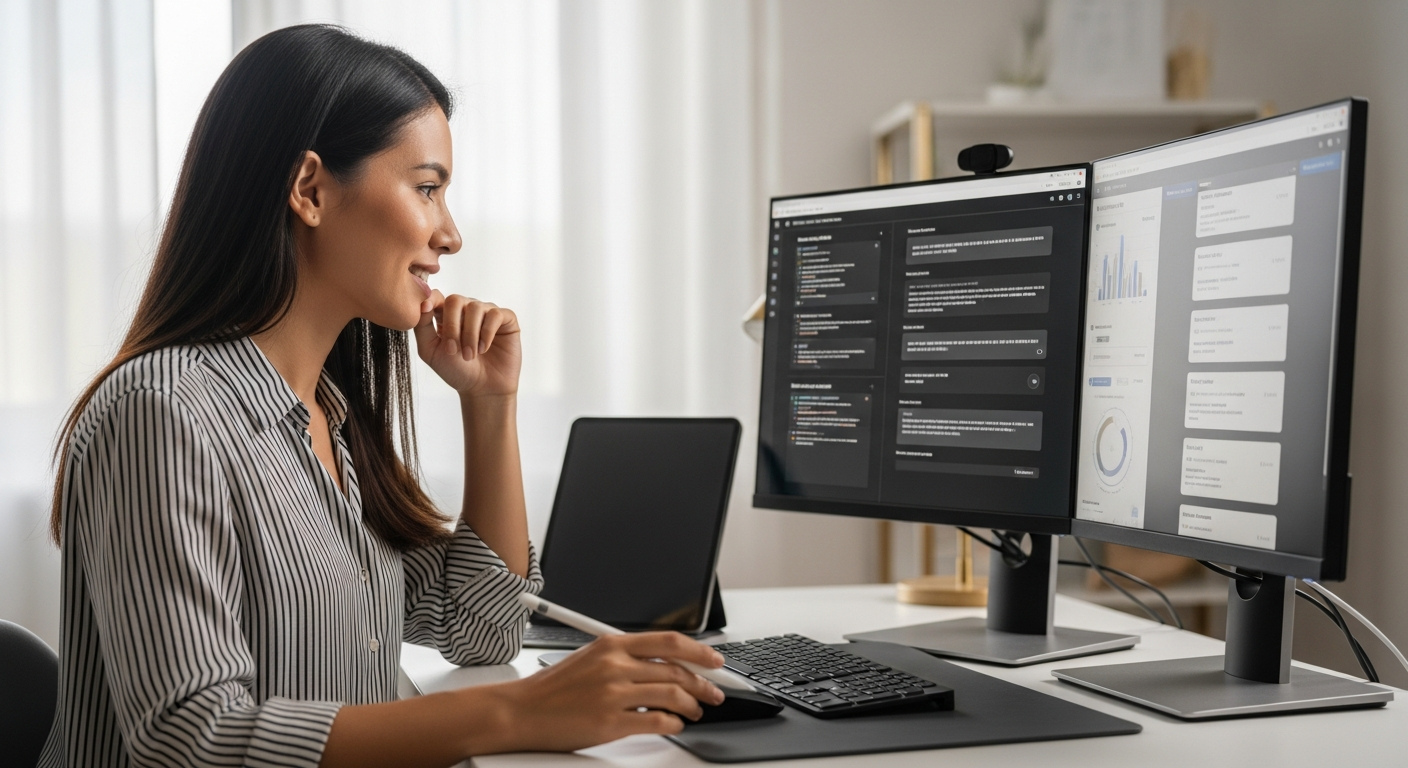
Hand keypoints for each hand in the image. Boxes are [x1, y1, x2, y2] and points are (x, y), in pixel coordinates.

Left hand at [413, 291, 520, 396]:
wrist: (482, 389)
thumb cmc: (455, 371)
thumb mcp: (430, 350)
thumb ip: (422, 326)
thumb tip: (421, 303)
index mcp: (446, 315)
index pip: (437, 296)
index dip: (431, 299)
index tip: (425, 309)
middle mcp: (467, 310)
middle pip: (455, 300)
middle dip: (452, 326)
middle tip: (453, 351)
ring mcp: (487, 313)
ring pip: (475, 307)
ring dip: (470, 334)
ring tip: (470, 355)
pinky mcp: (506, 319)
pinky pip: (495, 314)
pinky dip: (487, 332)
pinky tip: (484, 349)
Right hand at [491, 633, 726, 752]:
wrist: (522, 711)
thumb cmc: (554, 689)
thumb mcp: (591, 659)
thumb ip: (626, 659)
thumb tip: (667, 667)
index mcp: (612, 644)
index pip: (669, 642)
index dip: (699, 652)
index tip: (715, 661)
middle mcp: (615, 665)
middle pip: (676, 669)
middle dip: (703, 683)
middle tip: (714, 693)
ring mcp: (613, 693)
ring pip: (672, 694)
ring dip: (692, 705)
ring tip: (696, 711)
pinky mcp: (610, 722)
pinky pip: (657, 722)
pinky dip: (674, 724)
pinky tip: (675, 725)